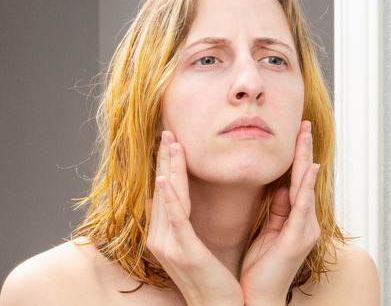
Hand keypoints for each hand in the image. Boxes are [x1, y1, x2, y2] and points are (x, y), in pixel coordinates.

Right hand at [146, 131, 243, 304]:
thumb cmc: (211, 278)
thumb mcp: (196, 244)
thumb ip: (186, 221)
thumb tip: (177, 198)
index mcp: (166, 234)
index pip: (166, 192)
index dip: (167, 165)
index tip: (171, 139)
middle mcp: (161, 238)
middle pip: (163, 189)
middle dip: (165, 159)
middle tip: (167, 130)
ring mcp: (169, 245)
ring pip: (168, 198)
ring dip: (169, 168)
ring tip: (170, 143)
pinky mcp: (184, 251)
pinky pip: (176, 219)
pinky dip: (170, 198)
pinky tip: (165, 180)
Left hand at [240, 121, 321, 305]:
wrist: (258, 300)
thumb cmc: (262, 272)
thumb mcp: (269, 235)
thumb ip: (278, 212)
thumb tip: (281, 188)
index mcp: (297, 221)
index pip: (297, 181)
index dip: (298, 157)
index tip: (297, 133)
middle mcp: (306, 223)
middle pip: (305, 178)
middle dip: (304, 150)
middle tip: (305, 124)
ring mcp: (305, 230)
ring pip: (306, 187)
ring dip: (304, 159)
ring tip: (305, 135)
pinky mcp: (298, 238)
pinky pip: (302, 206)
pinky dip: (306, 185)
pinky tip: (308, 168)